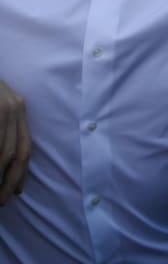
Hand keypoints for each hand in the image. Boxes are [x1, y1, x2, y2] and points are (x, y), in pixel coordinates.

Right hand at [0, 80, 30, 205]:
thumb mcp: (1, 107)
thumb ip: (3, 131)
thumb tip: (5, 162)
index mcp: (17, 108)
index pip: (24, 146)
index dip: (20, 173)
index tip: (16, 192)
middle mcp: (11, 107)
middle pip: (12, 152)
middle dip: (6, 181)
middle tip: (0, 202)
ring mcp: (0, 106)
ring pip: (0, 151)